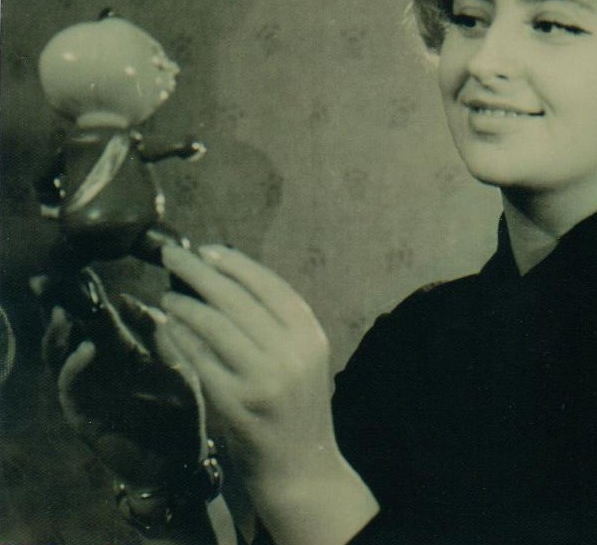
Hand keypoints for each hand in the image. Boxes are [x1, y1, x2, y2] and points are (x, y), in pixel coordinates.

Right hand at [44, 295, 207, 488]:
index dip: (84, 294)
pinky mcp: (85, 416)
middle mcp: (100, 369)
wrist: (181, 461)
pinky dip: (75, 368)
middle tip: (46, 280)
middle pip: (70, 331)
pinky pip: (72, 390)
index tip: (77, 266)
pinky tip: (86, 348)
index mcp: (122, 353)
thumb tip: (133, 300)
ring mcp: (89, 392)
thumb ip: (159, 336)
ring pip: (60, 358)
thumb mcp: (177, 366)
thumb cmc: (181, 412)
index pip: (97, 316)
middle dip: (57, 307)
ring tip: (63, 310)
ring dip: (59, 334)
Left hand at [159, 245, 377, 544]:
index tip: (206, 249)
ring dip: (185, 305)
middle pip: (238, 299)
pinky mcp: (236, 404)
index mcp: (310, 334)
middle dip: (200, 272)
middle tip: (172, 255)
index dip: (235, 263)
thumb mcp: (301, 355)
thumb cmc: (294, 402)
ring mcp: (264, 379)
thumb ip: (274, 321)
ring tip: (167, 294)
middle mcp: (291, 352)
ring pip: (215, 326)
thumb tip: (226, 275)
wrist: (300, 464)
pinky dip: (180, 339)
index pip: (269, 285)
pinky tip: (168, 327)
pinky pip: (199, 360)